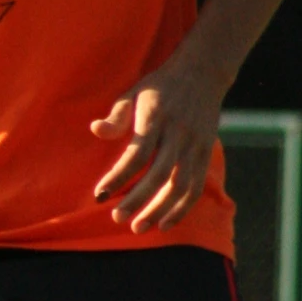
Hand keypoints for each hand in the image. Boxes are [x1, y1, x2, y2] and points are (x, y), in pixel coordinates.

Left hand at [89, 50, 227, 232]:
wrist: (203, 73)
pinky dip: (181, 209)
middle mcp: (178, 132)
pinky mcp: (206, 153)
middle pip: (159, 174)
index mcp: (156, 116)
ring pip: (180, 185)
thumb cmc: (159, 86)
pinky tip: (164, 224)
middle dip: (137, 200)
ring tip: (138, 227)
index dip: (118, 177)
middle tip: (117, 218)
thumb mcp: (133, 93)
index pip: (136, 153)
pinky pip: (196, 187)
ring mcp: (195, 144)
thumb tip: (95, 130)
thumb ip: (116, 116)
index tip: (100, 195)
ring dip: (159, 210)